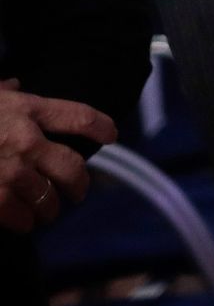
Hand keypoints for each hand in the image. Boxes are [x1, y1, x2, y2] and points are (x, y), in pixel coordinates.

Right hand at [0, 80, 116, 233]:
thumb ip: (5, 92)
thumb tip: (14, 83)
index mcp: (27, 108)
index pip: (80, 116)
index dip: (101, 127)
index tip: (111, 135)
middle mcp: (26, 139)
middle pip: (72, 165)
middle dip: (79, 183)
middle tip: (79, 192)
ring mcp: (8, 170)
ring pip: (48, 196)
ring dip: (51, 208)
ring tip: (49, 212)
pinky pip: (20, 216)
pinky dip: (25, 222)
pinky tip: (25, 223)